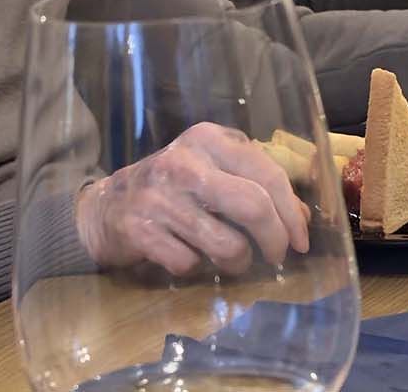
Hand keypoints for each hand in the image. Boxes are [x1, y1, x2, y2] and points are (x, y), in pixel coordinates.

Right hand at [76, 122, 310, 276]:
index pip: (267, 174)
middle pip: (253, 207)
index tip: (301, 240)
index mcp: (208, 139)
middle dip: (275, 240)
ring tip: (233, 260)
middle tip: (277, 257)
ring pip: (227, 244)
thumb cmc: (172, 188)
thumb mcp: (212, 171)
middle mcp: (185, 162)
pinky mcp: (141, 230)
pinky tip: (190, 256)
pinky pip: (191, 263)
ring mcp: (161, 197)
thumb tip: (302, 217)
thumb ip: (255, 185)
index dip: (291, 212)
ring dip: (238, 262)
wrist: (105, 205)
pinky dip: (197, 268)